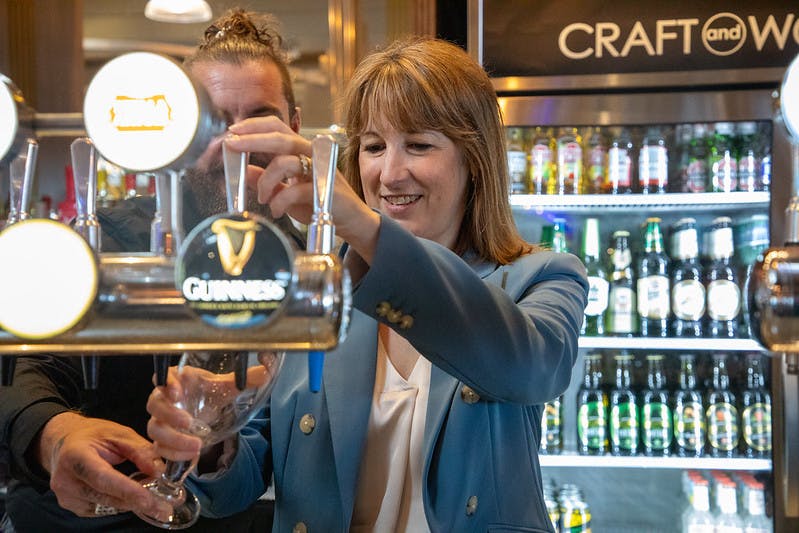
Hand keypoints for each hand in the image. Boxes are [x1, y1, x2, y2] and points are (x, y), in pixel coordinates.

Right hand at [35, 411, 171, 519]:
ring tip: (154, 501)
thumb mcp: (119, 434)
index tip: (149, 500)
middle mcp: (65, 479)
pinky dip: (119, 504)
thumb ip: (140, 451)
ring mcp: (66, 496)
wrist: (64, 442)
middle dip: (137, 503)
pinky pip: (100, 509)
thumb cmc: (93, 435)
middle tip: (163, 508)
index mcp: (76, 455)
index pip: (103, 478)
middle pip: (105, 497)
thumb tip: (159, 471)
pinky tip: (131, 497)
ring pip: (105, 506)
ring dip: (130, 504)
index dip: (127, 490)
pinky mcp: (71, 506)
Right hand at [146, 354, 277, 462]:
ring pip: (155, 429)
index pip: (163, 376)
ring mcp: (162, 420)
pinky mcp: (163, 440)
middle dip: (170, 415)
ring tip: (197, 445)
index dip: (166, 383)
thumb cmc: (211, 394)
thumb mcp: (229, 387)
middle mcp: (166, 399)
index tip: (176, 392)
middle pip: (154, 404)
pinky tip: (191, 456)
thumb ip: (247, 378)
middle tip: (190, 422)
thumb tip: (268, 367)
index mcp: (180, 380)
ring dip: (173, 440)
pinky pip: (159, 449)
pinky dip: (174, 455)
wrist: (208, 413)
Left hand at [224, 118, 380, 261]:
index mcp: (301, 151)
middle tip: (231, 145)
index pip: (277, 127)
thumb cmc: (319, 203)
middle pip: (281, 137)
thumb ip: (267, 180)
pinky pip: (294, 190)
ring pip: (285, 162)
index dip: (255, 125)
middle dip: (252, 139)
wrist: (349, 221)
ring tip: (263, 198)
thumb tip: (245, 171)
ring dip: (266, 181)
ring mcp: (320, 170)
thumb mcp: (287, 191)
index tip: (233, 131)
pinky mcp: (325, 188)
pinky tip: (276, 210)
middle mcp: (312, 154)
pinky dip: (279, 201)